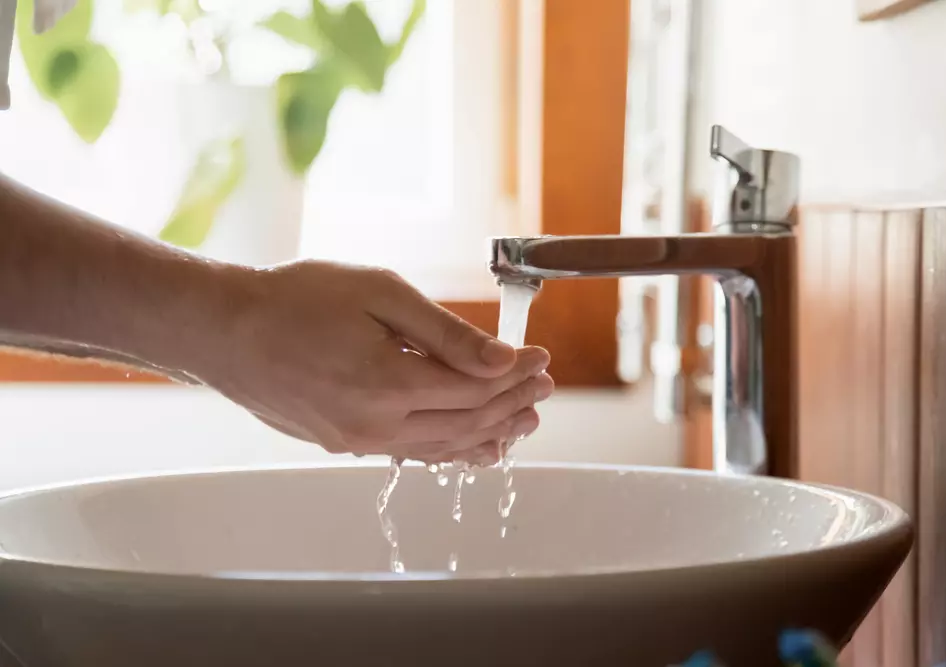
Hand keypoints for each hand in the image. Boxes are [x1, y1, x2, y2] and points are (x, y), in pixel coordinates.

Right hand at [184, 260, 552, 463]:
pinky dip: (451, 449)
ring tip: (523, 420)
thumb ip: (445, 332)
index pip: (477, 387)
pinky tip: (472, 446)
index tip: (540, 357)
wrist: (226, 331)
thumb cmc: (296, 300)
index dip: (516, 374)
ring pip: (444, 447)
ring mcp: (358, 441)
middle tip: (543, 387)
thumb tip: (502, 357)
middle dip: (512, 404)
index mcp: (390, 383)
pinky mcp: (343, 444)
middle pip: (468, 422)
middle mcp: (377, 424)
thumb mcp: (379, 294)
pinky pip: (413, 453)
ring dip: (489, 432)